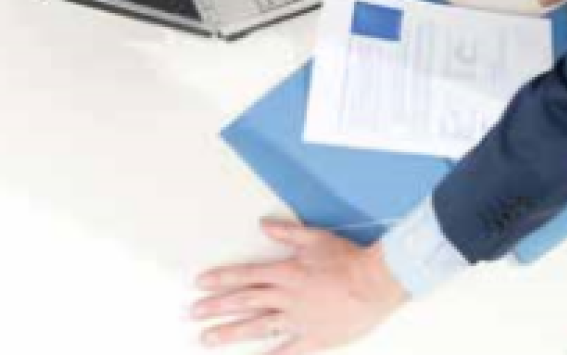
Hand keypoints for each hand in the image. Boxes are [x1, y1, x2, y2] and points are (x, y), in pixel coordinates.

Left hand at [192, 220, 407, 354]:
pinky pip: (285, 351)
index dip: (221, 280)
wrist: (375, 283)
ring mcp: (297, 321)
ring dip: (229, 333)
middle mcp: (286, 297)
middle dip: (215, 308)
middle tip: (192, 313)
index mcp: (286, 272)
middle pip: (244, 302)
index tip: (200, 284)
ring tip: (207, 338)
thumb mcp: (316, 237)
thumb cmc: (348, 259)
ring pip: (256, 328)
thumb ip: (287, 232)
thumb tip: (264, 225)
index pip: (245, 276)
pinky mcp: (312, 339)